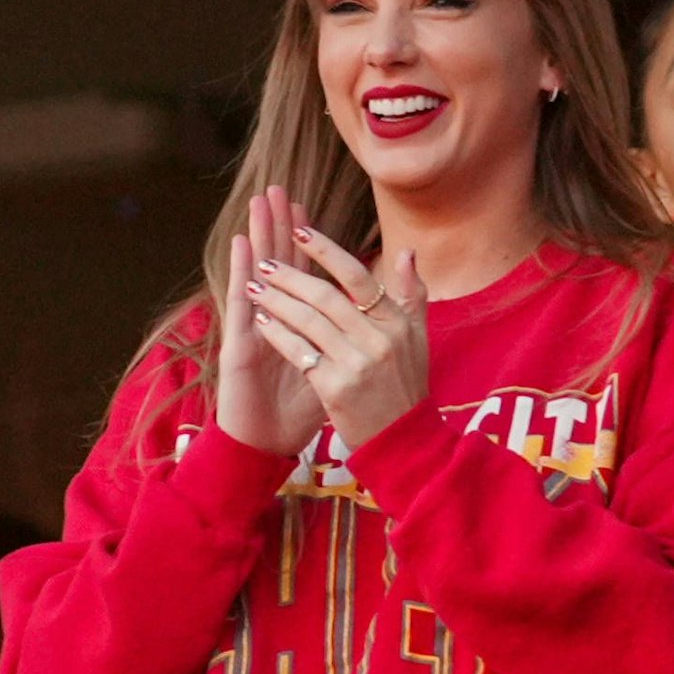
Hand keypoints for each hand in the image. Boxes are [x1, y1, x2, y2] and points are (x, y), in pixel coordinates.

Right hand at [216, 188, 328, 454]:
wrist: (268, 444)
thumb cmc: (298, 411)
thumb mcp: (334, 370)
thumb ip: (350, 341)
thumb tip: (375, 320)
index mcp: (298, 324)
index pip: (304, 274)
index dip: (306, 244)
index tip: (308, 210)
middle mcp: (273, 320)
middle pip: (279, 263)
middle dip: (279, 226)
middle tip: (280, 189)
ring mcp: (254, 328)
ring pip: (257, 272)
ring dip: (259, 234)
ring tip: (260, 200)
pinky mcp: (240, 342)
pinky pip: (241, 301)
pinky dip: (241, 271)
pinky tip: (244, 244)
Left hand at [247, 226, 429, 448]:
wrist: (402, 442)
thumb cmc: (406, 387)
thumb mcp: (419, 339)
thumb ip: (412, 294)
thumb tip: (407, 252)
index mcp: (398, 324)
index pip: (359, 277)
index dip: (326, 251)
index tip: (299, 231)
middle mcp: (379, 340)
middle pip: (327, 296)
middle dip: (291, 275)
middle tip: (265, 261)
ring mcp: (357, 365)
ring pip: (308, 321)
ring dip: (276, 301)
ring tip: (254, 287)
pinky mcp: (336, 389)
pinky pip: (299, 353)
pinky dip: (278, 335)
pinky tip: (261, 322)